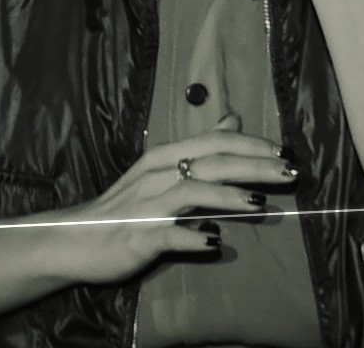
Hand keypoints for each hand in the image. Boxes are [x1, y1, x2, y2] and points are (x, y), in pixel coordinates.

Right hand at [46, 127, 298, 285]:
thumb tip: (232, 120)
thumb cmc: (122, 207)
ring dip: (227, 196)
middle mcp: (156, 177)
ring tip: (260, 204)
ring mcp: (146, 207)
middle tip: (291, 172)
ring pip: (191, 193)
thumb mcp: (158, 171)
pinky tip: (215, 243)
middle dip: (253, 166)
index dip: (250, 145)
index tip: (285, 152)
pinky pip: (168, 236)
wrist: (73, 239)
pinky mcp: (138, 237)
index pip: (213, 143)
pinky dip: (192, 238)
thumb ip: (197, 148)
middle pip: (210, 163)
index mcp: (163, 159)